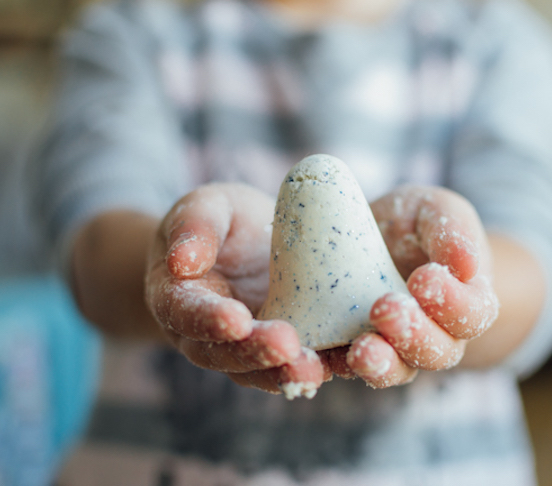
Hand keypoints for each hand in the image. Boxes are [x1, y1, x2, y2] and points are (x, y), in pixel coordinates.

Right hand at [145, 183, 325, 396]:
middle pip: (224, 354)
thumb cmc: (221, 222)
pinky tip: (344, 362)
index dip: (208, 319)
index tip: (235, 318)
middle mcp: (207, 335)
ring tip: (314, 369)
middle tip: (285, 346)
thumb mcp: (205, 208)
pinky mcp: (284, 347)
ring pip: (261, 370)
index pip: (185, 313)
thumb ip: (194, 228)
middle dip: (255, 353)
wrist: (248, 242)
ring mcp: (246, 346)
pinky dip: (320, 367)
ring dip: (287, 373)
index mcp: (177, 298)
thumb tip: (181, 262)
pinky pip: (297, 364)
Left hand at [329, 186, 499, 387]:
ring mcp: (394, 348)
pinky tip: (315, 357)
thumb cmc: (416, 223)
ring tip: (361, 350)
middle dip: (413, 336)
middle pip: (436, 352)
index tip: (424, 276)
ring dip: (379, 364)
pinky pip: (343, 366)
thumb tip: (467, 264)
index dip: (452, 302)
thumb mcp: (436, 212)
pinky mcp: (350, 349)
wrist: (373, 236)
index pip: (471, 313)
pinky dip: (329, 366)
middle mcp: (435, 335)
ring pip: (394, 369)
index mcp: (464, 301)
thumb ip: (451, 233)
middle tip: (386, 309)